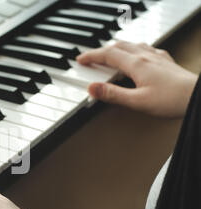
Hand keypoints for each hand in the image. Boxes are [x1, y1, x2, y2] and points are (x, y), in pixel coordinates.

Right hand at [77, 41, 197, 117]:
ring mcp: (157, 57)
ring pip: (132, 45)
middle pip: (118, 47)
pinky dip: (133, 50)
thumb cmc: (172, 100)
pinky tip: (137, 55)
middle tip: (91, 58)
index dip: (92, 56)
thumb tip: (92, 89)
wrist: (197, 97)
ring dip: (117, 48)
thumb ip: (113, 94)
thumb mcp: (137, 102)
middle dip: (101, 51)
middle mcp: (146, 57)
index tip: (80, 59)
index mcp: (137, 64)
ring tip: (109, 54)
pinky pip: (145, 49)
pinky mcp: (166, 62)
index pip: (108, 55)